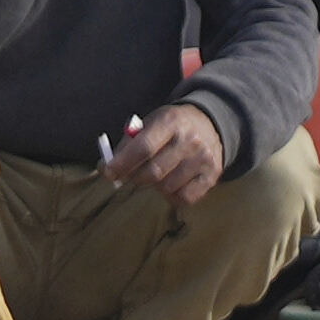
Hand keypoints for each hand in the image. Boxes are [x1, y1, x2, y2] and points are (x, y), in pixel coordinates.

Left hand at [106, 100, 229, 205]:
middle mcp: (189, 140)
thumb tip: (107, 168)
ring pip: (167, 187)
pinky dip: (172, 196)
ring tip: (156, 175)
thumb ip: (129, 144)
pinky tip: (171, 184)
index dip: (123, 163)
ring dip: (154, 186)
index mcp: (170, 122)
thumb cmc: (171, 127)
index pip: (143, 147)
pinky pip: (184, 198)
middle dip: (135, 177)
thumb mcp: (151, 123)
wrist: (209, 124)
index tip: (108, 172)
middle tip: (129, 176)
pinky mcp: (212, 176)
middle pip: (154, 172)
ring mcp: (203, 159)